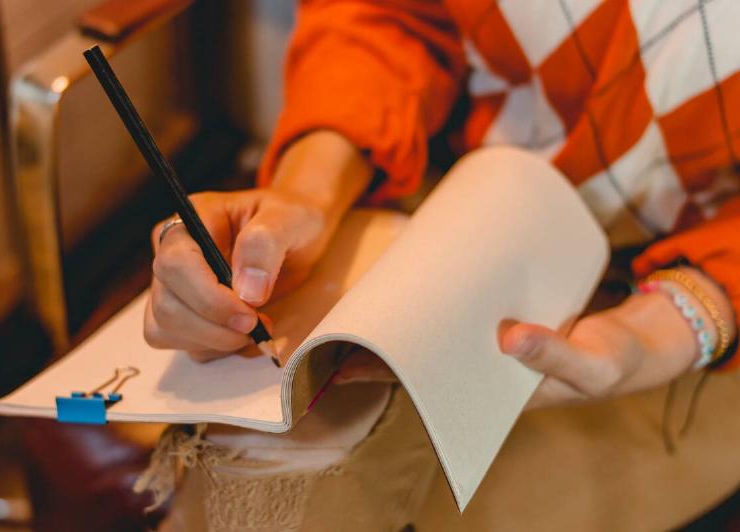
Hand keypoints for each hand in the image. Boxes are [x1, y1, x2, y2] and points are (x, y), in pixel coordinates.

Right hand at [144, 130, 372, 360]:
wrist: (298, 233)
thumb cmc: (289, 219)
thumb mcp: (288, 219)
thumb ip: (265, 245)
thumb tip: (247, 292)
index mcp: (190, 221)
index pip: (176, 264)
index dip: (209, 297)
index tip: (249, 313)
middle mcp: (171, 252)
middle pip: (167, 304)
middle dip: (215, 326)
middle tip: (259, 325)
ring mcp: (172, 284)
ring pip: (166, 328)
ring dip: (214, 340)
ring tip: (253, 329)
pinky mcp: (180, 311)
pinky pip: (179, 342)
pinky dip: (212, 348)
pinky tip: (240, 334)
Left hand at [336, 267, 735, 409]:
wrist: (637, 345)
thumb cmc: (613, 363)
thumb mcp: (590, 365)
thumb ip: (553, 354)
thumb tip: (507, 339)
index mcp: (493, 394)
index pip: (430, 388)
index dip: (393, 375)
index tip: (354, 355)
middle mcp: (486, 369)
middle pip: (428, 356)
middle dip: (393, 342)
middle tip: (357, 315)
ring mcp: (494, 342)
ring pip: (444, 330)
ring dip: (416, 315)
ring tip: (381, 292)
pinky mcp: (507, 316)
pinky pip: (467, 305)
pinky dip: (447, 294)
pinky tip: (428, 272)